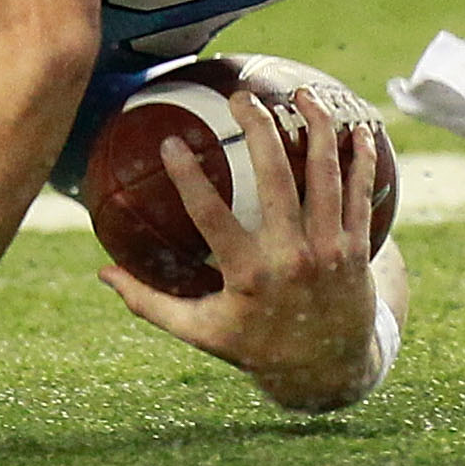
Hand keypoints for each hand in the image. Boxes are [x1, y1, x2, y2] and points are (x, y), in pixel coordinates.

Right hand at [100, 89, 386, 411]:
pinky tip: (358, 127)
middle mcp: (292, 257)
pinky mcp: (358, 248)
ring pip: (326, 175)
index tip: (171, 141)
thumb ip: (150, 302)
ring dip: (317, 128)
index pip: (212, 216)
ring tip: (301, 94)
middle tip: (241, 98)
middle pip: (277, 178)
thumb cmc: (256, 345)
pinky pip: (362, 193)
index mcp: (248, 276)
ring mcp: (330, 250)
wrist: (327, 370)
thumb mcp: (201, 330)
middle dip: (260, 130)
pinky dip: (361, 159)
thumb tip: (102, 272)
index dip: (189, 177)